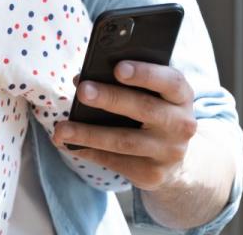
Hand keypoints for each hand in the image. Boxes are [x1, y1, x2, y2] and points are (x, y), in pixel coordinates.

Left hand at [52, 61, 196, 189]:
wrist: (175, 159)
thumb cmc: (154, 111)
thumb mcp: (153, 94)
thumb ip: (126, 82)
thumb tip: (81, 79)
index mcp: (181, 96)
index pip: (170, 81)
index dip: (145, 73)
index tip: (118, 68)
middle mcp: (181, 124)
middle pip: (144, 109)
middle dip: (110, 99)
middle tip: (82, 91)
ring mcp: (168, 152)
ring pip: (124, 141)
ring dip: (88, 134)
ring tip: (61, 129)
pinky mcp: (152, 175)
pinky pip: (114, 162)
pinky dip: (88, 151)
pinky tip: (69, 144)